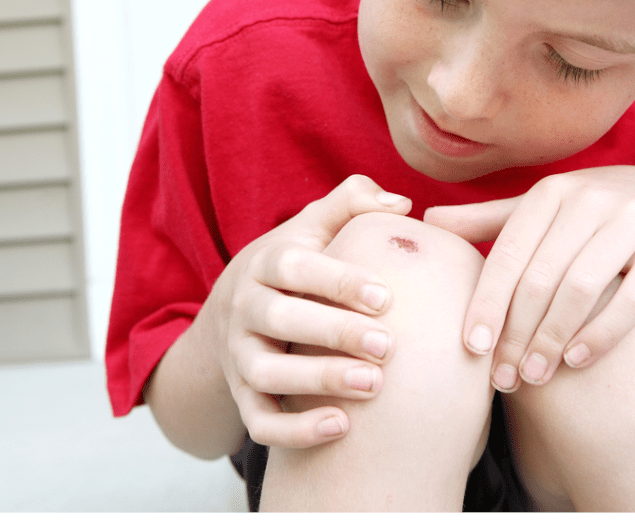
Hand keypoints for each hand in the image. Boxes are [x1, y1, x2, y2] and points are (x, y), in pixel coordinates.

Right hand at [200, 175, 411, 447]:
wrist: (233, 311)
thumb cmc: (294, 265)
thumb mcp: (313, 227)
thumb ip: (352, 202)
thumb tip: (401, 203)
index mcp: (265, 263)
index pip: (294, 266)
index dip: (337, 281)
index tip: (386, 297)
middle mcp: (245, 308)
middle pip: (279, 319)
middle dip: (334, 332)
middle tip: (388, 346)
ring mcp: (240, 355)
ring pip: (266, 374)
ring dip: (318, 380)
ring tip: (374, 385)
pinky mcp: (243, 396)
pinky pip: (259, 422)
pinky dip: (295, 431)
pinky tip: (343, 429)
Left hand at [424, 166, 634, 391]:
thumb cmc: (591, 217)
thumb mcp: (544, 213)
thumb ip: (490, 220)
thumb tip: (427, 219)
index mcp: (550, 193)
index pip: (508, 254)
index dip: (486, 302)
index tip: (471, 348)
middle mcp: (590, 197)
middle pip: (540, 276)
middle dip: (517, 333)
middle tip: (503, 378)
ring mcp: (634, 217)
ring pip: (582, 287)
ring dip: (552, 338)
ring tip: (534, 376)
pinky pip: (633, 296)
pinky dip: (603, 332)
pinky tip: (577, 361)